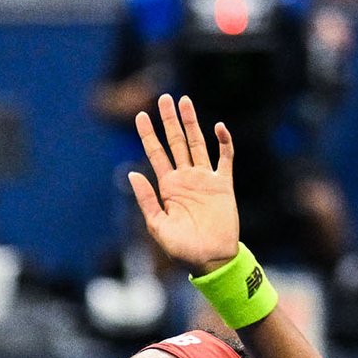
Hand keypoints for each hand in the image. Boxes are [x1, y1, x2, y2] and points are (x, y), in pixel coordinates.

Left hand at [128, 95, 239, 274]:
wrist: (211, 259)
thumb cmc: (182, 249)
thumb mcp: (158, 225)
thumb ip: (146, 200)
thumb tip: (132, 173)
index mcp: (168, 187)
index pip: (156, 154)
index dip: (148, 135)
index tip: (140, 116)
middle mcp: (186, 178)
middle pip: (176, 142)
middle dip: (169, 121)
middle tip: (164, 98)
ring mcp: (205, 179)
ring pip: (197, 143)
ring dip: (191, 123)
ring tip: (184, 102)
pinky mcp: (224, 184)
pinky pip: (225, 158)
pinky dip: (224, 142)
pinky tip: (218, 127)